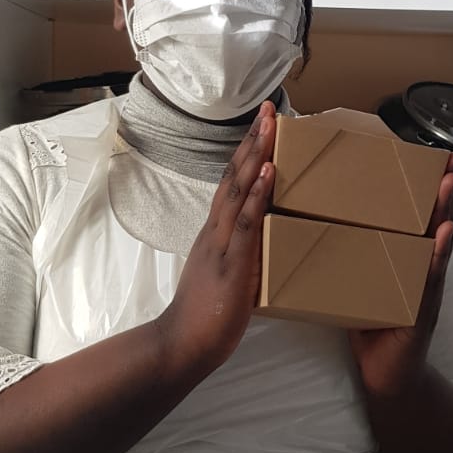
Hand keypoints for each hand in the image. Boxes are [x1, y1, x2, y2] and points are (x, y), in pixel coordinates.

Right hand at [154, 102, 275, 379]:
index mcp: (215, 233)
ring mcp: (222, 244)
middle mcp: (216, 230)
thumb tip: (265, 249)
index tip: (260, 127)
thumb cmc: (204, 317)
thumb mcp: (227, 277)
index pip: (230, 185)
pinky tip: (268, 172)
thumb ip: (242, 258)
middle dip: (252, 141)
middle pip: (233, 176)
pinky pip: (246, 223)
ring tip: (270, 125)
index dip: (245, 154)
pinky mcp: (231, 263)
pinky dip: (257, 195)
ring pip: (238, 190)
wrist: (182, 344)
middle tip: (268, 108)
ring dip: (256, 155)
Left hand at [347, 154, 452, 399]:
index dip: (416, 187)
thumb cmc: (370, 328)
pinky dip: (435, 257)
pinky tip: (441, 237)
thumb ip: (348, 256)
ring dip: (444, 213)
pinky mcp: (422, 311)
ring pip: (436, 243)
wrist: (384, 378)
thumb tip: (313, 223)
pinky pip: (429, 280)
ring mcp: (425, 288)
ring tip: (447, 185)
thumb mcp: (357, 283)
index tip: (422, 155)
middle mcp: (418, 268)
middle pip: (430, 221)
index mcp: (401, 258)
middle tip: (445, 160)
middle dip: (439, 190)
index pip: (409, 216)